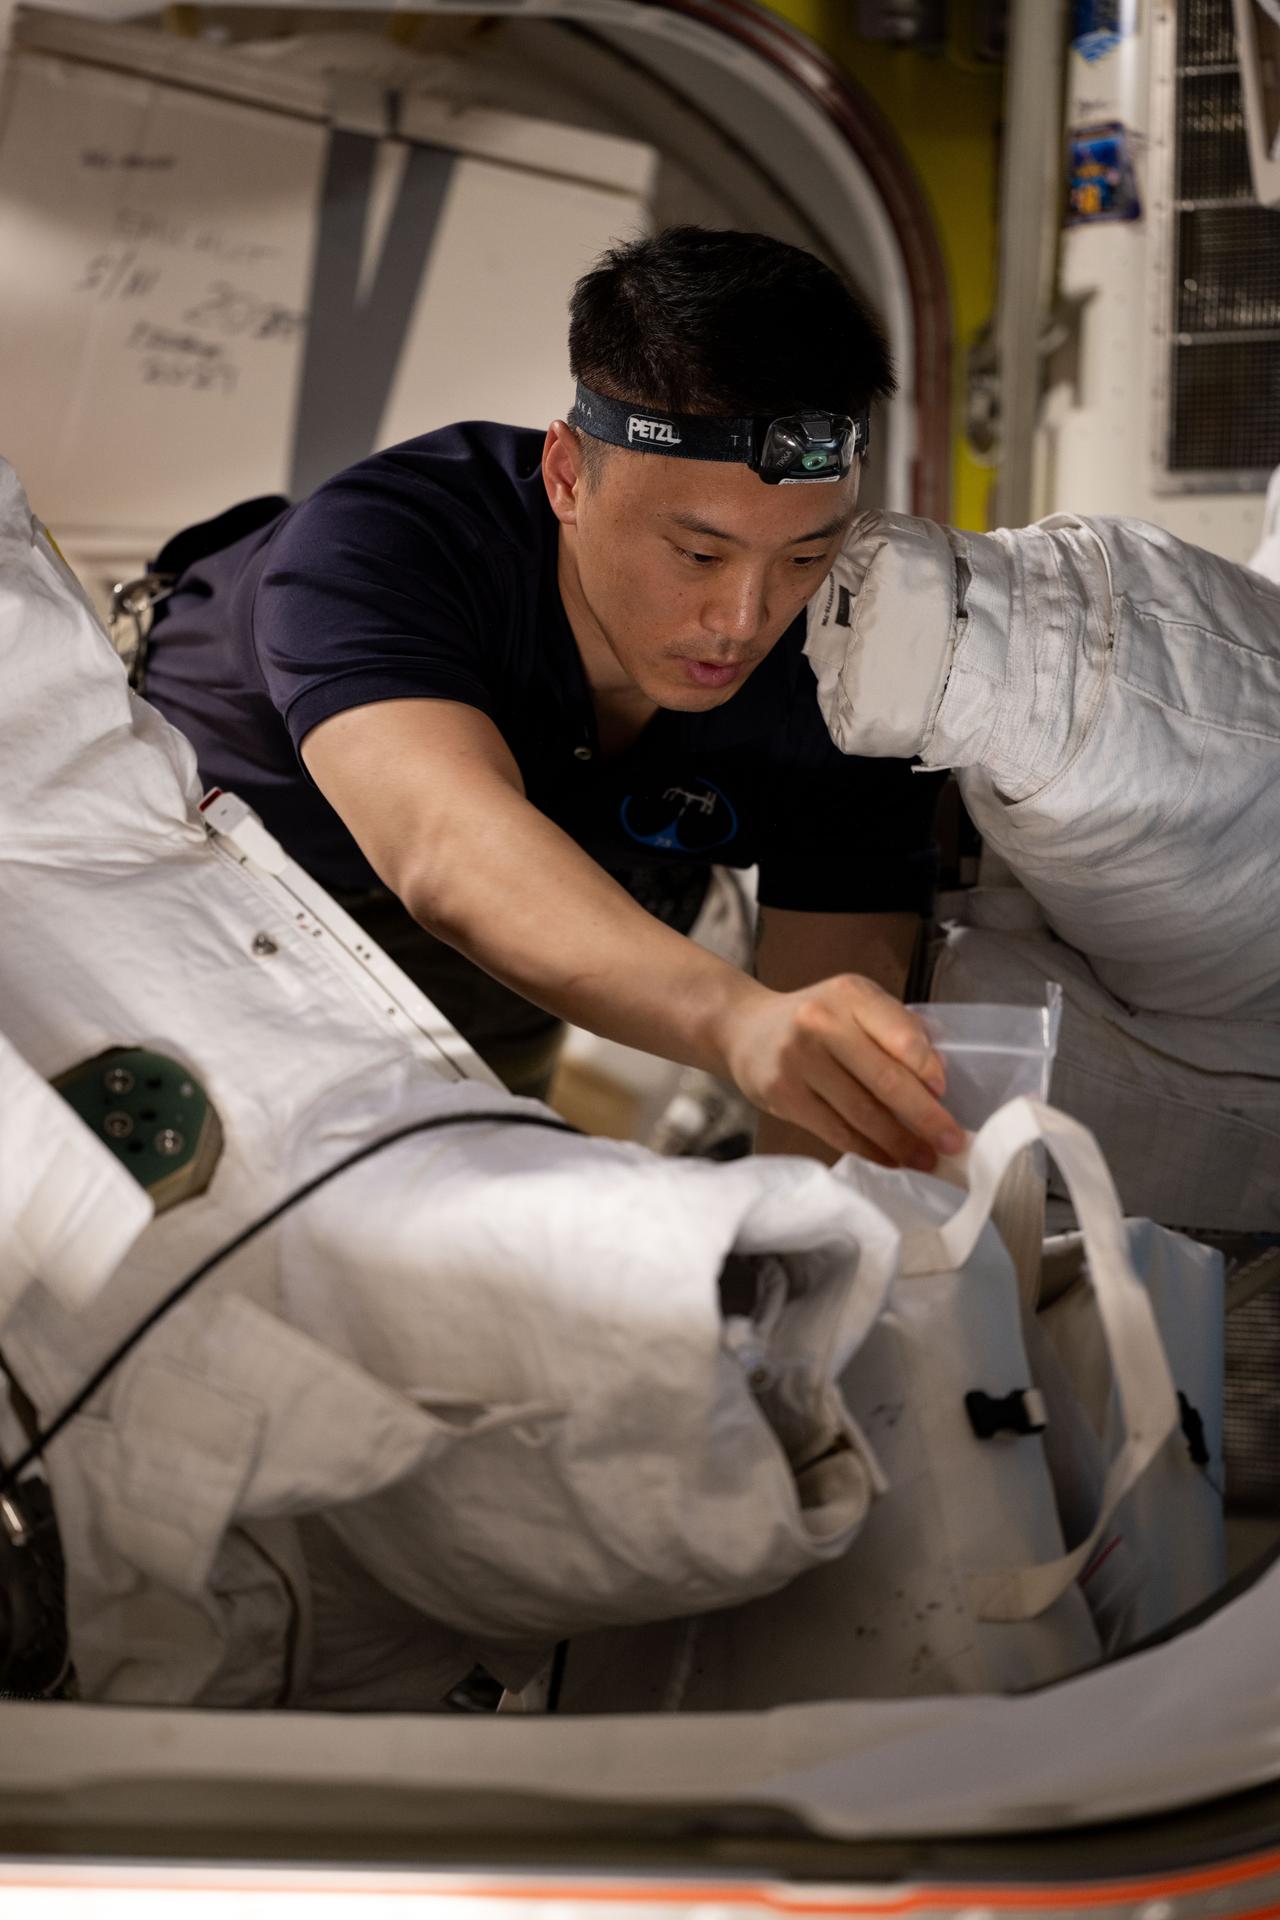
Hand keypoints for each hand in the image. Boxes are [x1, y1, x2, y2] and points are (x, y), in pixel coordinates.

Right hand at [718, 974, 963, 1167]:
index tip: (945, 1095)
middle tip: (952, 1143)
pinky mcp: (782, 1095)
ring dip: (900, 1142)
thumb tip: (937, 1077)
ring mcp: (797, 1060)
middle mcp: (821, 1023)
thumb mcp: (855, 1006)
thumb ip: (895, 1030)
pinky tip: (889, 1159)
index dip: (928, 1069)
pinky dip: (868, 1150)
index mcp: (851, 995)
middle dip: (925, 1117)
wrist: (745, 1028)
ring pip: (861, 1112)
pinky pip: (835, 1131)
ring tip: (926, 1160)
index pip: (900, 1035)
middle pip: (885, 1079)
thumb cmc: (816, 1019)